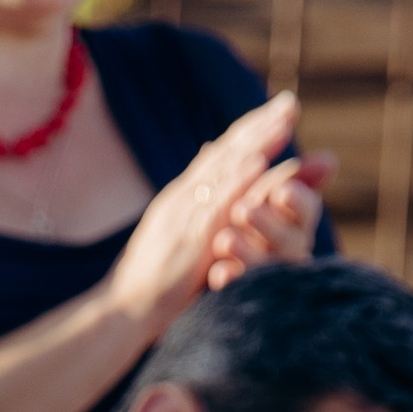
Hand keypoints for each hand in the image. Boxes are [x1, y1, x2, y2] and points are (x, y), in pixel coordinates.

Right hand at [106, 95, 304, 339]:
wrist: (121, 309)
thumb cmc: (147, 278)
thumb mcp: (170, 230)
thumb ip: (191, 195)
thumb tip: (209, 155)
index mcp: (181, 196)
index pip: (220, 155)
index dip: (249, 130)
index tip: (278, 110)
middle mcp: (182, 197)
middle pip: (226, 153)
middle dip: (259, 125)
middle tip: (291, 102)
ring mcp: (184, 216)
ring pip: (225, 171)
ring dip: (255, 144)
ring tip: (283, 121)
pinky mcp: (189, 240)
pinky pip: (216, 206)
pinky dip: (237, 182)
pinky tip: (258, 164)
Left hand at [205, 146, 335, 286]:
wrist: (200, 269)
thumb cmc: (245, 224)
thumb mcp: (262, 197)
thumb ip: (291, 177)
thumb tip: (330, 160)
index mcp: (295, 224)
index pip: (306, 210)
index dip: (298, 202)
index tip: (281, 193)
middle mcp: (288, 253)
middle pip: (291, 242)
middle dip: (268, 225)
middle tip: (243, 210)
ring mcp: (270, 281)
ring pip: (268, 269)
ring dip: (248, 253)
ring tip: (225, 240)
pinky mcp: (248, 302)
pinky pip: (243, 294)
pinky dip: (231, 280)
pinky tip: (219, 271)